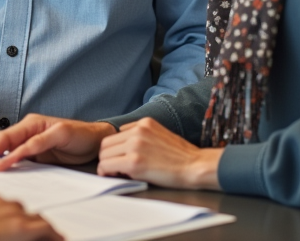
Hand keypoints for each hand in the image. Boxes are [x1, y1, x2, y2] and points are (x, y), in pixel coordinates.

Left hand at [0, 113, 114, 171]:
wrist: (96, 140)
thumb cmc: (69, 146)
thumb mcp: (43, 154)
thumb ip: (26, 157)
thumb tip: (4, 167)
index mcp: (27, 128)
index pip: (2, 140)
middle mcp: (32, 125)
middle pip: (4, 137)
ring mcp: (44, 127)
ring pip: (16, 139)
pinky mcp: (57, 132)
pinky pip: (34, 143)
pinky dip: (20, 153)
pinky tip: (9, 161)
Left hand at [0, 196, 62, 240]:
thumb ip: (25, 239)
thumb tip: (34, 238)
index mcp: (21, 228)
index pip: (46, 228)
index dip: (55, 235)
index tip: (59, 239)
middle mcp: (16, 213)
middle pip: (37, 217)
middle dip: (43, 227)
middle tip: (45, 236)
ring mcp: (4, 204)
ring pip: (21, 209)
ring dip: (25, 218)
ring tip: (21, 228)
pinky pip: (6, 204)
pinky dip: (9, 211)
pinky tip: (3, 218)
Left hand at [96, 118, 221, 189]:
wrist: (195, 166)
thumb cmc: (181, 156)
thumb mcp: (160, 134)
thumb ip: (142, 135)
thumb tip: (123, 145)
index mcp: (144, 123)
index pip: (115, 134)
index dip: (115, 150)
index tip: (120, 159)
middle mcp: (137, 131)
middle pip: (106, 143)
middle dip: (108, 157)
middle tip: (116, 169)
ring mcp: (135, 145)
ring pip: (104, 154)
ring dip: (107, 165)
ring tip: (118, 173)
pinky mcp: (134, 162)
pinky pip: (107, 166)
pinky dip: (107, 173)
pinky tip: (117, 176)